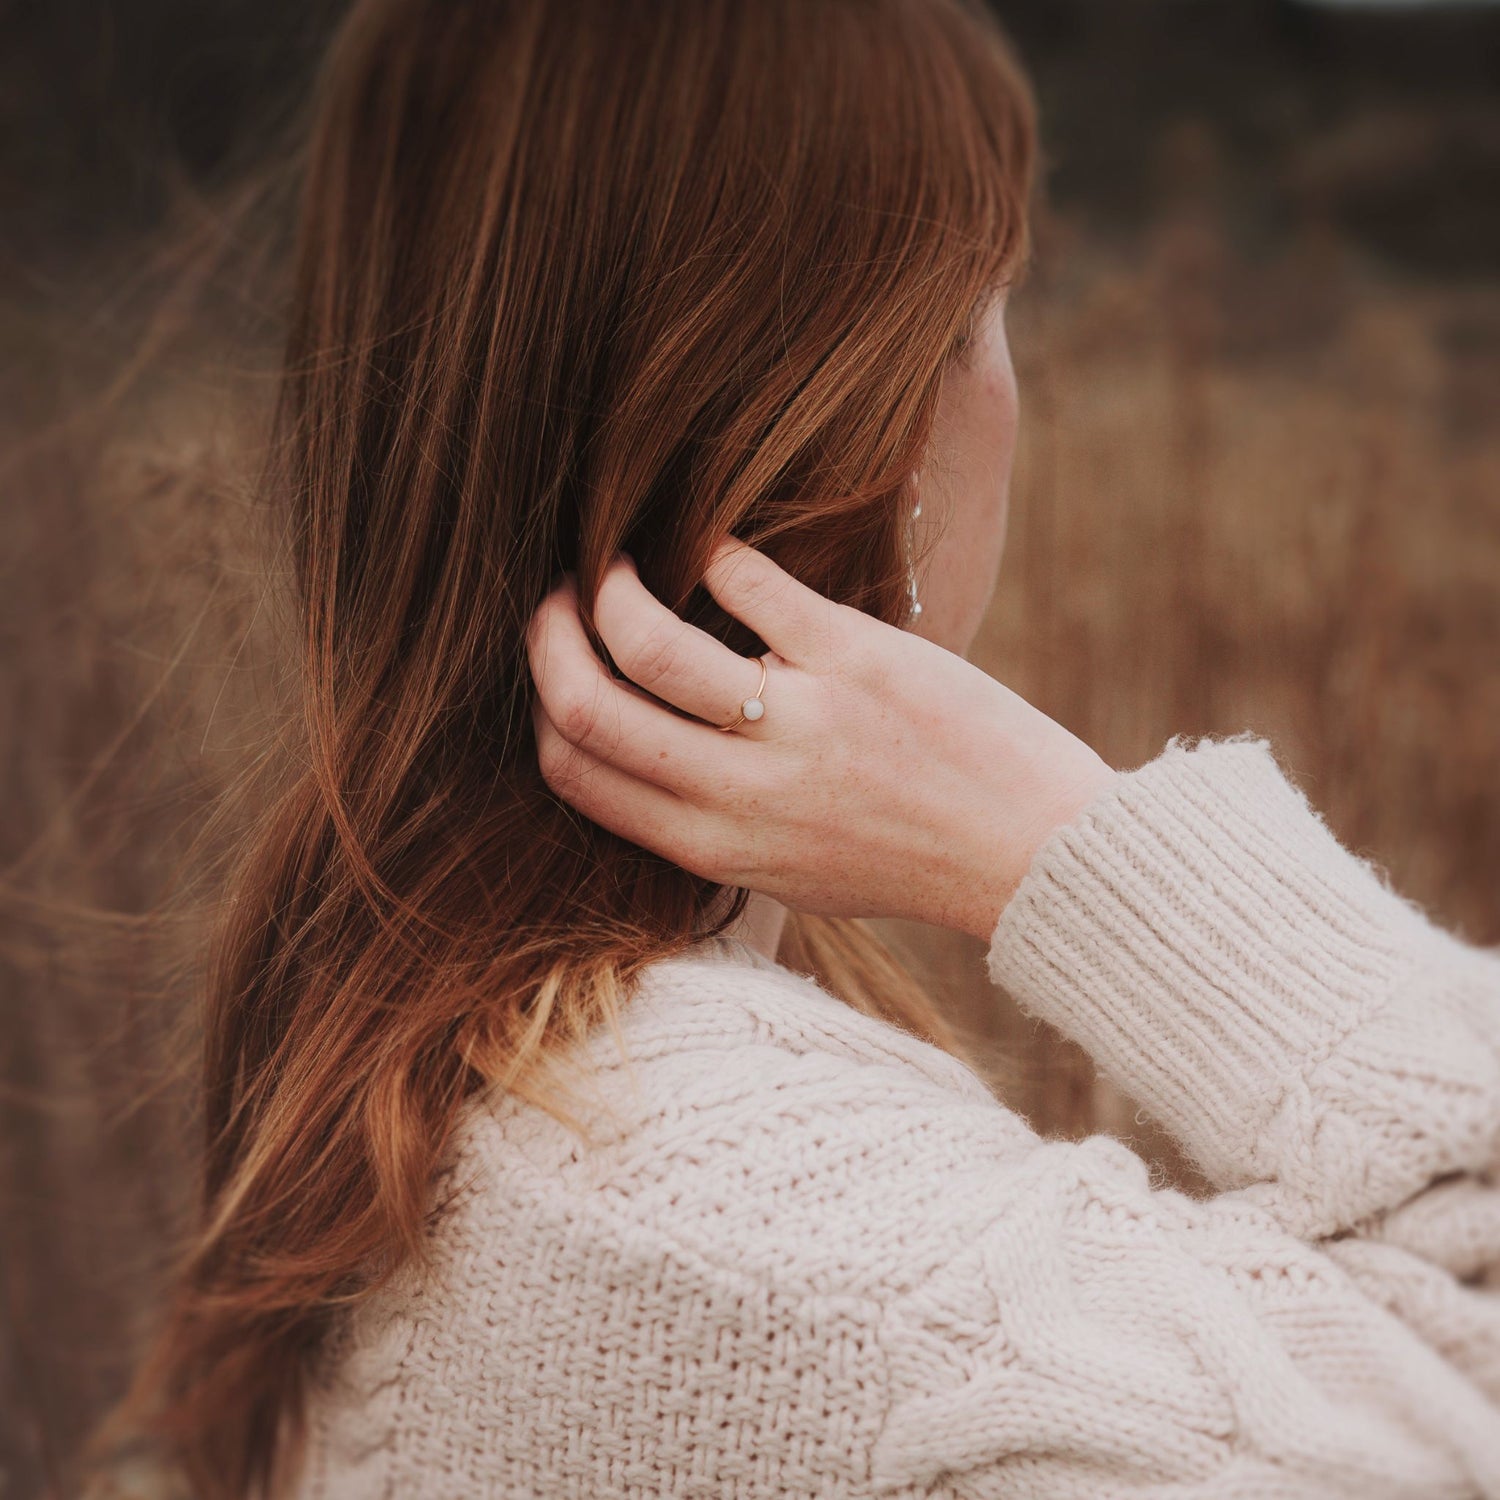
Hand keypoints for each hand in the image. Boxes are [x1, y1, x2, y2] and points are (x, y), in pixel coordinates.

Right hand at [525, 538, 1116, 942]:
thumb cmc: (905, 859)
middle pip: (587, 707)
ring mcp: (798, 723)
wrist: (1028, 852)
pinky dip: (711, 549)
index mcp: (715, 847)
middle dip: (546, 639)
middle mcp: (742, 793)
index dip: (541, 709)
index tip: (551, 667)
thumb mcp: (788, 872)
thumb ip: (709, 823)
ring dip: (609, 583)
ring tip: (616, 557)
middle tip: (553, 596)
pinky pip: (746, 583)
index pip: (575, 773)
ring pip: (647, 641)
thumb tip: (643, 757)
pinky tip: (711, 543)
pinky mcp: (855, 658)